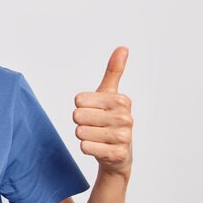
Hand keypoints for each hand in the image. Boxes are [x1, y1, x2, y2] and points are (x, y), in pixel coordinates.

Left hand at [73, 46, 132, 176]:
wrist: (118, 155)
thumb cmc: (110, 119)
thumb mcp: (110, 94)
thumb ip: (114, 71)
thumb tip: (123, 47)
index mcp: (121, 100)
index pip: (78, 100)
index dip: (82, 107)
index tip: (95, 111)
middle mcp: (125, 117)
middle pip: (77, 116)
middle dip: (81, 122)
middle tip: (95, 126)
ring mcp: (123, 137)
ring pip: (79, 132)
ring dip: (84, 136)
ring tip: (98, 137)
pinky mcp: (117, 154)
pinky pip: (84, 147)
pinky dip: (87, 148)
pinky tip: (99, 148)